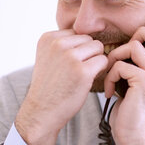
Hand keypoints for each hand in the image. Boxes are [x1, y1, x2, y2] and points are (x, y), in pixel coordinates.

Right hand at [15, 29, 107, 144]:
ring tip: (83, 75)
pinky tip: (90, 80)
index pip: (76, 33)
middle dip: (88, 54)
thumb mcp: (47, 57)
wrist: (41, 112)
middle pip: (89, 39)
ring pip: (98, 48)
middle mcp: (57, 44)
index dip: (78, 49)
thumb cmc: (49, 87)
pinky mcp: (83, 71)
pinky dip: (101, 71)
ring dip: (95, 61)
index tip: (71, 64)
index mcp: (47, 38)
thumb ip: (63, 44)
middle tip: (79, 71)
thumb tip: (88, 36)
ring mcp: (70, 57)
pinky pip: (104, 61)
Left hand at [103, 20, 144, 144]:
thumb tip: (129, 53)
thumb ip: (140, 71)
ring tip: (111, 73)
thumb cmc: (131, 114)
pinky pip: (121, 65)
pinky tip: (111, 90)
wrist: (133, 136)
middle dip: (142, 31)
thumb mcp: (139, 88)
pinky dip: (110, 75)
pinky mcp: (144, 81)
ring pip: (134, 46)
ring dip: (115, 57)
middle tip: (128, 44)